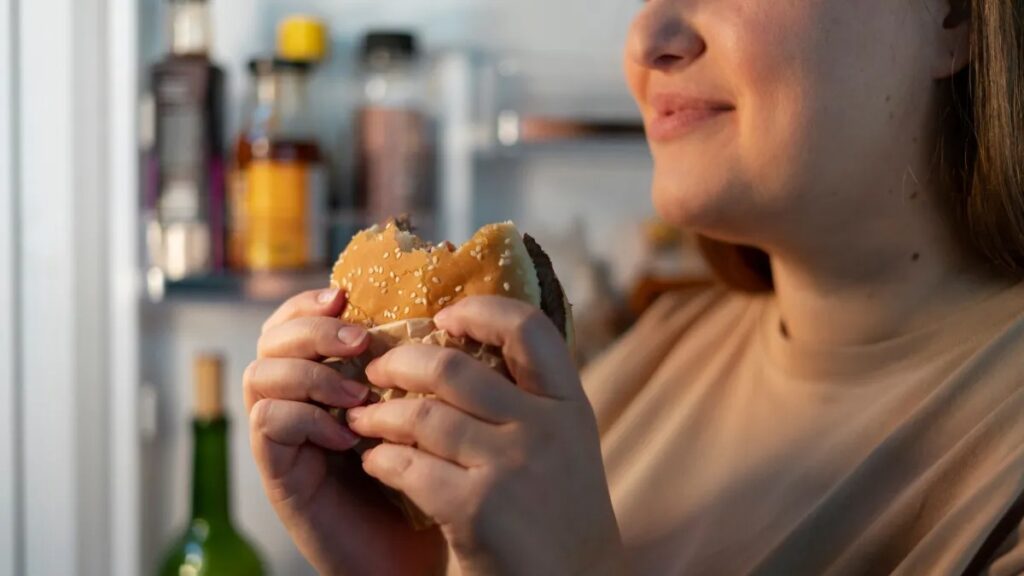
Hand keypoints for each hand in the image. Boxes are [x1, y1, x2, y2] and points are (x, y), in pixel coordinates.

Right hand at [246, 288, 447, 575]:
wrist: (417, 555)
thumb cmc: (429, 475)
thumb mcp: (428, 407)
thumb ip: (416, 364)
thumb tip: (440, 307)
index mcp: (327, 375)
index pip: (296, 319)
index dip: (311, 302)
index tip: (346, 296)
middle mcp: (297, 400)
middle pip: (271, 338)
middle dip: (312, 329)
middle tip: (359, 341)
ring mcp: (285, 436)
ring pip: (260, 375)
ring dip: (310, 374)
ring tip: (358, 396)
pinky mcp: (280, 472)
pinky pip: (268, 423)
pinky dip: (306, 419)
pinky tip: (347, 437)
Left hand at [347, 296, 624, 575]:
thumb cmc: (557, 514)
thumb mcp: (564, 446)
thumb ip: (529, 401)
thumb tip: (463, 346)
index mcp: (569, 406)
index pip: (529, 329)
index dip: (480, 311)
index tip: (444, 318)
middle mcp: (545, 429)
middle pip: (453, 367)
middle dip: (399, 362)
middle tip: (376, 370)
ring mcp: (512, 467)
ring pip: (420, 415)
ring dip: (378, 415)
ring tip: (361, 420)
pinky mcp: (476, 508)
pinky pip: (407, 465)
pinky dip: (381, 460)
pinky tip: (375, 463)